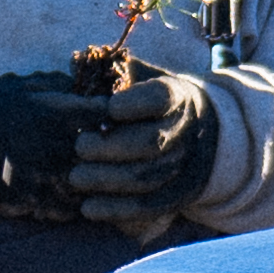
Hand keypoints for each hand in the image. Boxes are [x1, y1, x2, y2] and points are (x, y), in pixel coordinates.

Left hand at [52, 63, 219, 224]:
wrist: (200, 135)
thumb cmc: (152, 103)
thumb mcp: (143, 78)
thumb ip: (111, 73)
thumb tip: (74, 61)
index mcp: (176, 96)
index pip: (159, 99)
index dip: (133, 105)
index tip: (108, 109)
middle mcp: (184, 132)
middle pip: (150, 143)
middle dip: (110, 148)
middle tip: (79, 147)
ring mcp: (183, 166)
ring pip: (147, 179)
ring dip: (107, 181)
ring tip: (75, 178)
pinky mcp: (177, 196)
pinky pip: (148, 208)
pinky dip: (117, 211)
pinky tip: (88, 208)